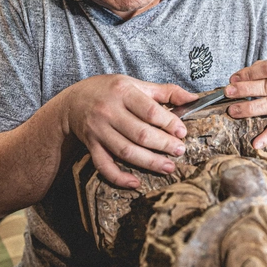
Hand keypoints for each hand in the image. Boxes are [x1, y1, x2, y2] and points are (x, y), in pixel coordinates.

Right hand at [63, 74, 197, 187]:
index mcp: (123, 92)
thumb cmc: (110, 91)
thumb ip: (165, 91)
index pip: (150, 111)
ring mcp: (98, 131)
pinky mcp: (91, 146)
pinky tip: (135, 183)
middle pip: (140, 133)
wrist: (74, 101)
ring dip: (149, 162)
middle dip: (163, 145)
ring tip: (168, 167)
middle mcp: (108, 111)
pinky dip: (118, 177)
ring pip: (126, 151)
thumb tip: (193, 99)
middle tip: (179, 151)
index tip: (182, 132)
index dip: (169, 123)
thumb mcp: (135, 84)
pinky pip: (103, 165)